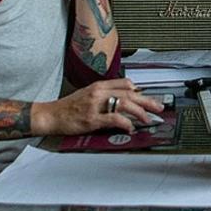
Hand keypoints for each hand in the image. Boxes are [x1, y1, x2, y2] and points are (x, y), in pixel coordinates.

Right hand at [31, 78, 163, 135]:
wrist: (51, 115)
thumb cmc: (69, 107)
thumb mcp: (88, 94)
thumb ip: (105, 95)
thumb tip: (123, 100)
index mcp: (99, 85)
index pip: (126, 83)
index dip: (140, 91)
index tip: (149, 97)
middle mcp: (99, 92)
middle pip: (130, 93)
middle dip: (147, 101)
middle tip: (158, 108)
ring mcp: (96, 105)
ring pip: (125, 104)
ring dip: (140, 112)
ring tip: (148, 119)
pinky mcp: (92, 118)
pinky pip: (115, 119)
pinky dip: (126, 123)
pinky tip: (131, 128)